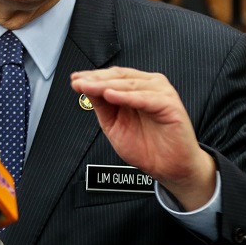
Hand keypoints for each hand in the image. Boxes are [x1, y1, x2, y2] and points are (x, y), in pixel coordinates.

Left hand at [70, 67, 215, 210]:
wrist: (168, 168)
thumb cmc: (146, 146)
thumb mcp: (114, 124)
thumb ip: (102, 105)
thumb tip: (85, 87)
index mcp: (137, 87)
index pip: (113, 76)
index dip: (93, 77)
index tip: (75, 80)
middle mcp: (150, 86)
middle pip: (120, 77)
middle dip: (96, 80)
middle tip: (79, 83)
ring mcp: (161, 93)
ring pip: (130, 85)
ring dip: (108, 85)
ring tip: (89, 87)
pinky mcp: (170, 105)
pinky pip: (146, 98)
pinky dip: (128, 96)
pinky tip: (111, 96)